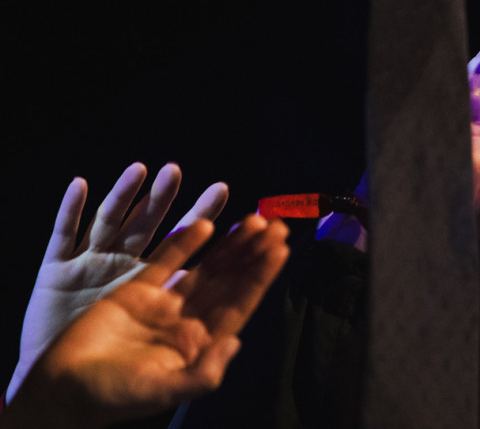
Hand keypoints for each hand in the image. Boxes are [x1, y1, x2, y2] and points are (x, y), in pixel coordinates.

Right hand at [3, 216, 288, 428]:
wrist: (62, 390)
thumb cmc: (114, 397)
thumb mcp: (162, 391)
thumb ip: (203, 373)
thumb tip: (236, 343)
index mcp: (198, 344)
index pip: (238, 305)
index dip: (260, 278)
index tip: (281, 250)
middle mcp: (186, 321)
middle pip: (228, 281)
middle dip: (252, 254)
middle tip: (277, 224)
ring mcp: (162, 304)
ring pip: (205, 267)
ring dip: (229, 244)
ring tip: (254, 219)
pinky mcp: (135, 291)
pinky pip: (166, 262)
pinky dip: (185, 243)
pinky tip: (206, 224)